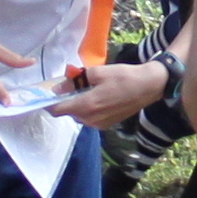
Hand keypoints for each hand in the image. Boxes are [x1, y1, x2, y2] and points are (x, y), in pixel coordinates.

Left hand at [49, 58, 169, 129]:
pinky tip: (96, 96)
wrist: (149, 86)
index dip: (49, 103)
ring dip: (77, 104)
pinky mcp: (107, 124)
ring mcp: (99, 124)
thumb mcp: (97, 72)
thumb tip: (59, 86)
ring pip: (79, 115)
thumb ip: (75, 80)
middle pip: (68, 112)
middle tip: (70, 84)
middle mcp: (91, 119)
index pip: (58, 110)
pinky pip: (90, 118)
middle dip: (65, 100)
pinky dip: (88, 108)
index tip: (47, 93)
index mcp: (87, 106)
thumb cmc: (123, 77)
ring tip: (85, 89)